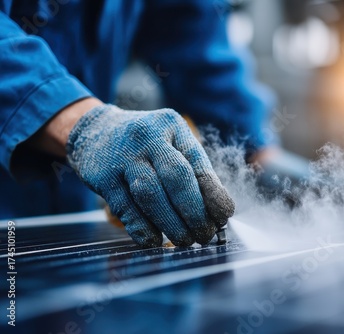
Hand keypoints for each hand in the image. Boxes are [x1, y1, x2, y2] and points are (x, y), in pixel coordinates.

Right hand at [65, 104, 234, 246]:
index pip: (198, 164)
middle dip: (195, 212)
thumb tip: (217, 211)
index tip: (224, 216)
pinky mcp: (103, 176)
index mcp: (173, 127)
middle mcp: (149, 138)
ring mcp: (124, 156)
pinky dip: (142, 228)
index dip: (214, 194)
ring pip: (151, 193)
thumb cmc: (144, 143)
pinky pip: (126, 207)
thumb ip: (191, 171)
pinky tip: (154, 240)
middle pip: (177, 178)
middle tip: (204, 234)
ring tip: (184, 240)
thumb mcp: (170, 142)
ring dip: (171, 223)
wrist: (94, 129)